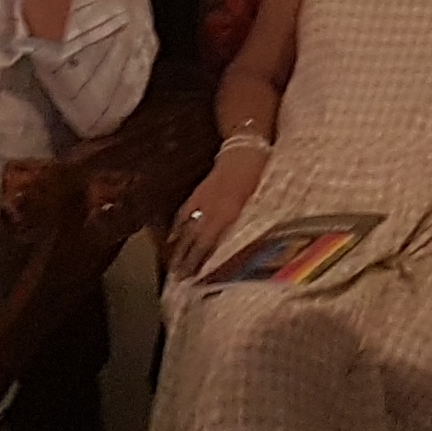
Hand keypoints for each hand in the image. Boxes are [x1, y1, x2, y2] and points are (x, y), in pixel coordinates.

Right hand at [168, 148, 266, 278]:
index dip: (202, 263)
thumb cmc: (259, 176)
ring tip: (171, 266)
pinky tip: (171, 238)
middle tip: (178, 280)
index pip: (212, 245)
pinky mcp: (198, 193)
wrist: (246, 149)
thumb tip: (248, 249)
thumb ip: (250, 224)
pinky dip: (177, 226)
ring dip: (178, 248)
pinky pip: (184, 212)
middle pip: (196, 240)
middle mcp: (213, 210)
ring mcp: (203, 201)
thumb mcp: (259, 202)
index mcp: (230, 214)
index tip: (195, 281)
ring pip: (187, 229)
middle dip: (186, 261)